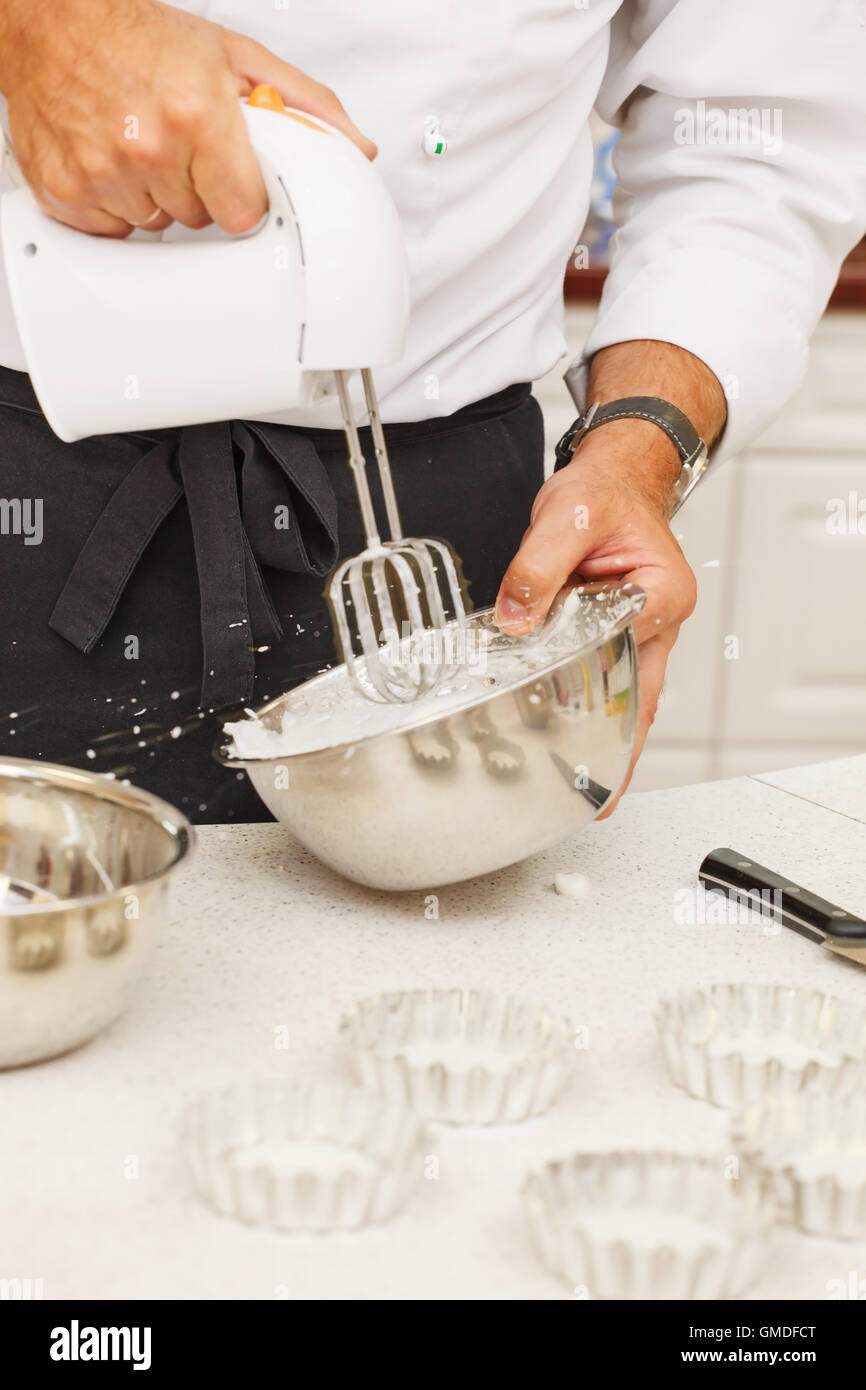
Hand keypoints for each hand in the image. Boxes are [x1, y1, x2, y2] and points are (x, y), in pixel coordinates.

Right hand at [0, 0, 375, 237]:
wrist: (56, 19)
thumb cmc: (142, 36)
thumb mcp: (235, 57)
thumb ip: (304, 104)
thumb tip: (355, 145)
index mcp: (197, 115)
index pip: (244, 212)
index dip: (242, 195)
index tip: (233, 175)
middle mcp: (147, 147)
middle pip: (201, 220)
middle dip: (198, 188)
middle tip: (180, 142)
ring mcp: (102, 175)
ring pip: (157, 226)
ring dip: (156, 196)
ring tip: (143, 144)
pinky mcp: (66, 194)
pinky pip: (113, 231)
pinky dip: (115, 204)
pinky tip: (113, 160)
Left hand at [494, 423, 696, 816]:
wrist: (612, 475)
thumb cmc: (605, 491)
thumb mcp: (567, 516)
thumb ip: (539, 565)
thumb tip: (515, 617)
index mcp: (661, 595)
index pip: (630, 656)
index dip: (604, 699)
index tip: (586, 743)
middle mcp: (657, 620)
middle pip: (639, 696)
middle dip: (621, 751)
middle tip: (598, 798)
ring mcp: (638, 631)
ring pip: (622, 694)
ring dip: (604, 738)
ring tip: (581, 786)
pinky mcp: (612, 632)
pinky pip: (601, 676)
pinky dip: (584, 707)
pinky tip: (563, 737)